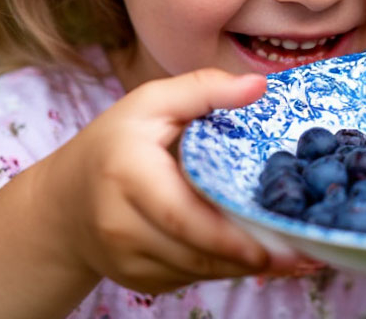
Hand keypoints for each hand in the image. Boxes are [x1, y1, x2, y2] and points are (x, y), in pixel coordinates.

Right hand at [30, 68, 306, 293]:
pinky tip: (247, 256)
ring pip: (196, 270)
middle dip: (249, 258)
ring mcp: (125, 259)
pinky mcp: (135, 280)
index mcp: (127, 174)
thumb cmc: (115, 142)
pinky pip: (187, 278)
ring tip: (289, 258)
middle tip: (300, 256)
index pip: (182, 215)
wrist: (64, 201)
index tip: (273, 245)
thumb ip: (204, 88)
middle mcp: (119, 224)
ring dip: (241, 267)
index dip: (229, 237)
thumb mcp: (152, 102)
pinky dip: (218, 267)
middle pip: (194, 251)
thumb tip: (258, 86)